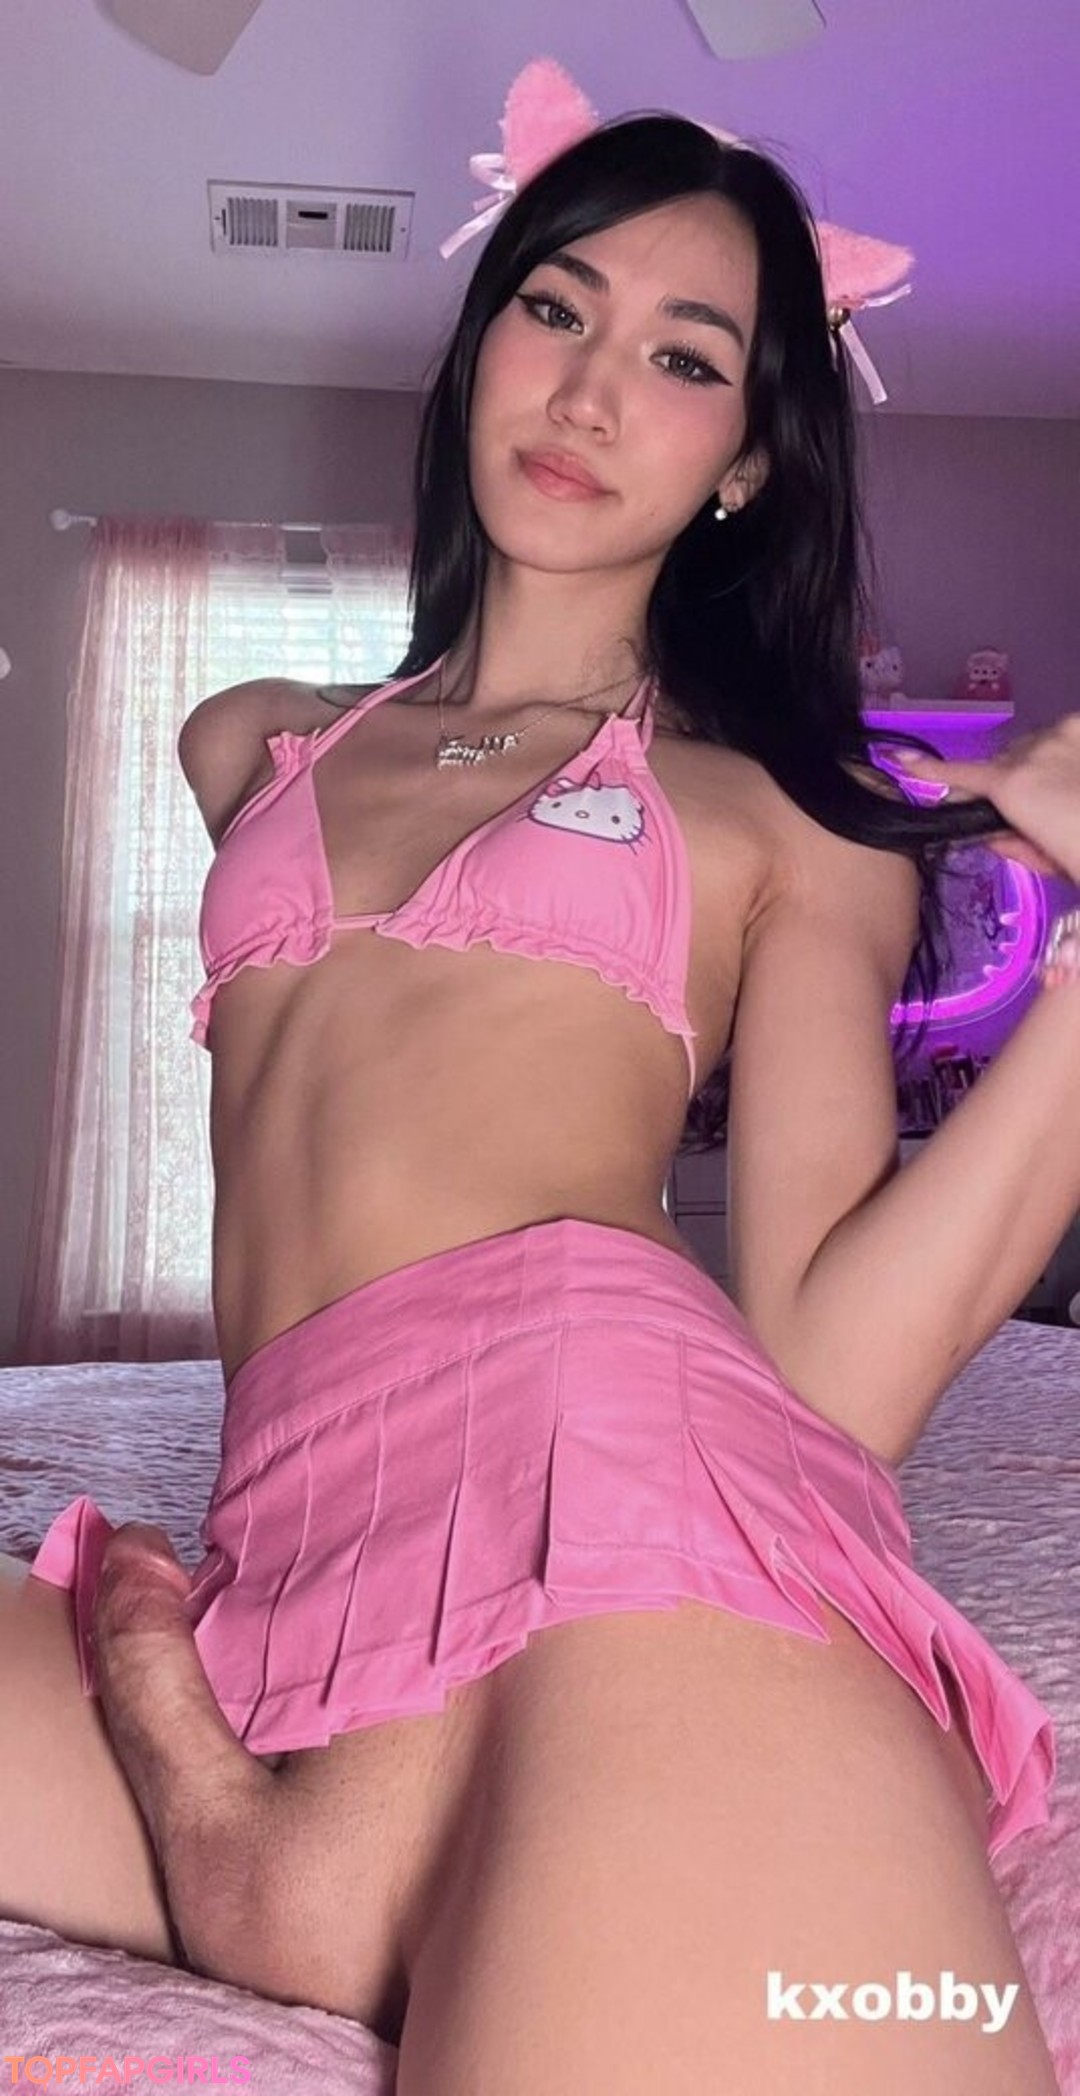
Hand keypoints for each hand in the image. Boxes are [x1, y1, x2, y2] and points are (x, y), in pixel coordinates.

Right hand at [893, 713, 1079, 882]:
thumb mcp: (1048, 861)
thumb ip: (1011, 844)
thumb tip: (990, 833)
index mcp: (1014, 786)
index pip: (962, 776)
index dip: (928, 771)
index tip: (902, 761)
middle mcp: (1031, 750)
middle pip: (1001, 764)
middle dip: (1006, 783)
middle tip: (1034, 815)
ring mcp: (1061, 732)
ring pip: (1031, 747)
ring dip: (1036, 767)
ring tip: (1064, 795)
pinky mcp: (1079, 725)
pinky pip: (1058, 737)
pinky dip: (1061, 754)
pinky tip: (1074, 776)